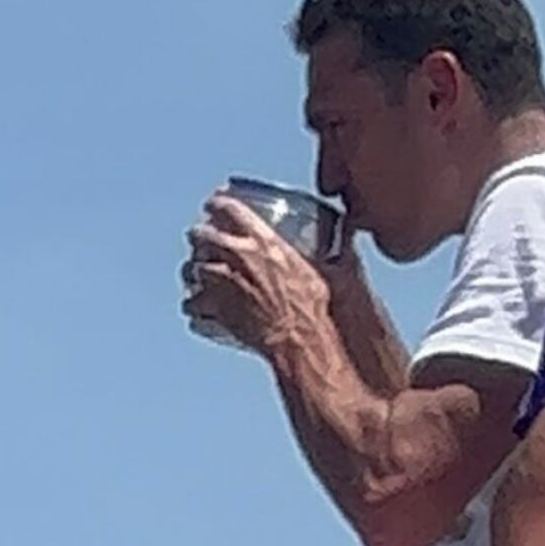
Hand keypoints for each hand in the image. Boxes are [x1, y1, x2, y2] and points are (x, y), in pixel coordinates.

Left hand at [180, 192, 330, 353]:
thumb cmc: (316, 307)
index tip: (212, 205)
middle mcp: (236, 256)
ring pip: (191, 269)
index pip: (229, 208)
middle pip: (202, 235)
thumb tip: (352, 228)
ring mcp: (222, 283)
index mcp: (263, 240)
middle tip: (200, 239)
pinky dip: (193, 307)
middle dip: (199, 236)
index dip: (217, 204)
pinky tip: (197, 308)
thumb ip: (339, 246)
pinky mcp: (215, 309)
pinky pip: (192, 305)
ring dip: (193, 272)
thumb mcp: (332, 268)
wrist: (300, 341)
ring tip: (196, 275)